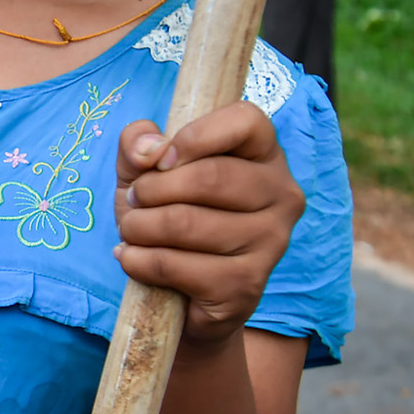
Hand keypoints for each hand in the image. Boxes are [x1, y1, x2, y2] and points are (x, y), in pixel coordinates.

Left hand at [113, 104, 304, 347]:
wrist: (181, 292)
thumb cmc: (167, 215)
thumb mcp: (143, 171)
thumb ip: (137, 144)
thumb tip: (148, 149)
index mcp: (263, 154)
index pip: (248, 121)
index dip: (195, 135)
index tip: (162, 160)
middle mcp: (281, 195)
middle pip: (210, 177)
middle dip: (151, 189)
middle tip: (134, 201)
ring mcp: (271, 242)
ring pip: (186, 223)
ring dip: (138, 226)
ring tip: (132, 231)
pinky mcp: (246, 285)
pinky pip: (175, 265)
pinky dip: (138, 261)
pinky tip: (133, 259)